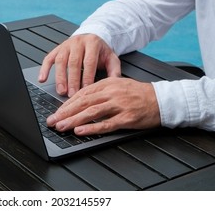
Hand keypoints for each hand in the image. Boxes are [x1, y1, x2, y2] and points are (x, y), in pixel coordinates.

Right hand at [38, 34, 120, 96]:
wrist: (92, 37)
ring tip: (61, 91)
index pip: (89, 61)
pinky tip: (42, 79)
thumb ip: (114, 70)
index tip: (86, 90)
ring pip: (60, 61)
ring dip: (60, 77)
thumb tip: (115, 84)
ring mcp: (66, 45)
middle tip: (72, 95)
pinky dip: (44, 69)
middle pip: (73, 62)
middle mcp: (78, 42)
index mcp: (92, 43)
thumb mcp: (111, 58)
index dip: (87, 76)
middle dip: (73, 80)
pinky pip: (48, 58)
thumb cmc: (100, 51)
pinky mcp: (57, 49)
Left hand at [46, 77, 160, 134]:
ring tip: (61, 126)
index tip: (56, 112)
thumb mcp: (117, 85)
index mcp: (107, 84)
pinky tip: (80, 131)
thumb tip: (80, 100)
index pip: (82, 94)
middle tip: (52, 121)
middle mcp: (111, 93)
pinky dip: (92, 128)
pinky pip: (106, 124)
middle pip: (83, 103)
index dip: (67, 104)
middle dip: (65, 113)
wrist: (161, 99)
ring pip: (91, 112)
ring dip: (73, 120)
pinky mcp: (126, 118)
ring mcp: (119, 105)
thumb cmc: (138, 93)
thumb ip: (99, 91)